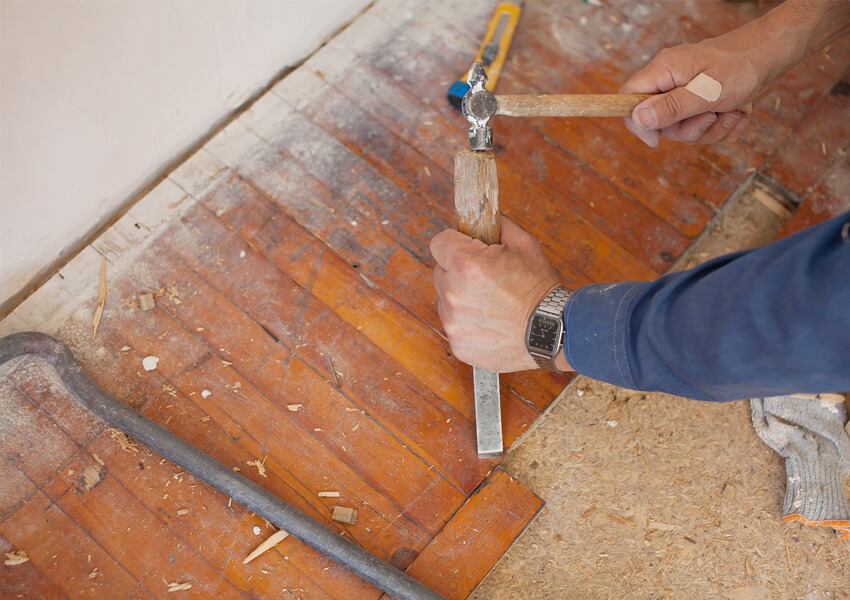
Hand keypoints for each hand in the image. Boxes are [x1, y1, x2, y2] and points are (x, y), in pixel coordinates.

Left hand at [430, 217, 570, 372]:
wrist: (553, 332)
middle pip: (440, 272)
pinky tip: (491, 322)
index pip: (439, 243)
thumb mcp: (524, 245)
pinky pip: (455, 325)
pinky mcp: (458, 344)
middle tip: (486, 279)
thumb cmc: (540, 289)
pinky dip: (468, 323)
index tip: (467, 250)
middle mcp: (453, 294)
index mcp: (466, 265)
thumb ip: (497, 226)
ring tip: (491, 304)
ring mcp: (454, 322)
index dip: (455, 244)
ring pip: (445, 300)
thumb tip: (482, 217)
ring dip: (461, 298)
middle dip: (458, 272)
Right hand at [620, 23, 772, 146]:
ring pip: (683, 127)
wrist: (776, 51)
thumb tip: (639, 119)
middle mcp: (669, 80)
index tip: (656, 141)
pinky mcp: (700, 98)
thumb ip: (672, 107)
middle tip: (712, 116)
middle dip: (689, 129)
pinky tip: (737, 113)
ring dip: (710, 128)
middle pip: (659, 121)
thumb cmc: (744, 65)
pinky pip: (700, 124)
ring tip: (732, 112)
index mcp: (663, 71)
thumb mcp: (708, 91)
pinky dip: (720, 125)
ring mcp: (685, 89)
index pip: (628, 100)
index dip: (637, 124)